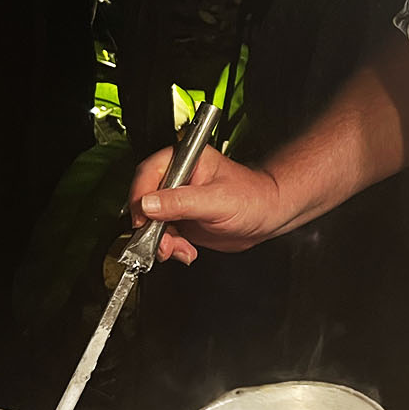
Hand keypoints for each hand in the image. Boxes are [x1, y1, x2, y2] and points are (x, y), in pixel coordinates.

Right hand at [128, 145, 283, 263]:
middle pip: (144, 200)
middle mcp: (177, 178)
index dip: (141, 196)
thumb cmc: (252, 197)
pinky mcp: (180, 220)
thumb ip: (181, 202)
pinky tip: (186, 250)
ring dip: (161, 241)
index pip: (148, 173)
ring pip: (151, 222)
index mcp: (185, 159)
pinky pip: (162, 235)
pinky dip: (170, 247)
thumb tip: (149, 204)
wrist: (267, 217)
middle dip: (150, 226)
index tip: (142, 218)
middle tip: (162, 241)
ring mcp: (177, 200)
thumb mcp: (216, 200)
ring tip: (179, 248)